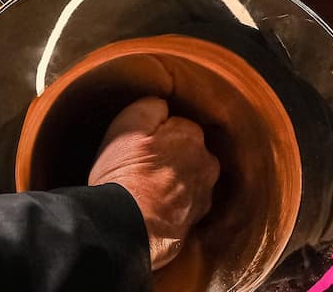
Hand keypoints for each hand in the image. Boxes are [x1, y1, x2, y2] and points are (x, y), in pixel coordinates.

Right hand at [88, 97, 219, 269]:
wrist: (129, 227)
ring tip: (146, 189)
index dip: (156, 134)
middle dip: (171, 156)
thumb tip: (163, 106)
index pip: (177, 125)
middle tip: (142, 167)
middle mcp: (206, 162)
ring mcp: (204, 193)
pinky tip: (154, 206)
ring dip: (174, 180)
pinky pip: (186, 202)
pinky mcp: (197, 219)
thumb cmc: (126, 174)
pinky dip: (174, 202)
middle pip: (187, 151)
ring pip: (189, 177)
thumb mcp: (129, 123)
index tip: (140, 145)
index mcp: (192, 135)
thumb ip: (152, 106)